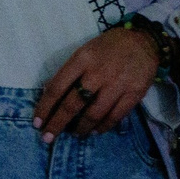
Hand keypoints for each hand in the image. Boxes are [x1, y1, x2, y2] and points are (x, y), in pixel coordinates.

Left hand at [33, 24, 160, 140]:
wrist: (143, 41)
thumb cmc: (108, 47)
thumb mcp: (84, 52)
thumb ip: (68, 72)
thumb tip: (49, 92)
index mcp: (81, 60)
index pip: (57, 87)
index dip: (45, 107)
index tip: (37, 122)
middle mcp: (97, 73)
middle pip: (72, 104)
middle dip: (57, 123)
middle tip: (48, 137)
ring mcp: (117, 85)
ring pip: (94, 114)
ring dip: (81, 128)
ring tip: (75, 134)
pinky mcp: (134, 94)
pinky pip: (115, 116)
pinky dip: (103, 127)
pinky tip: (95, 130)